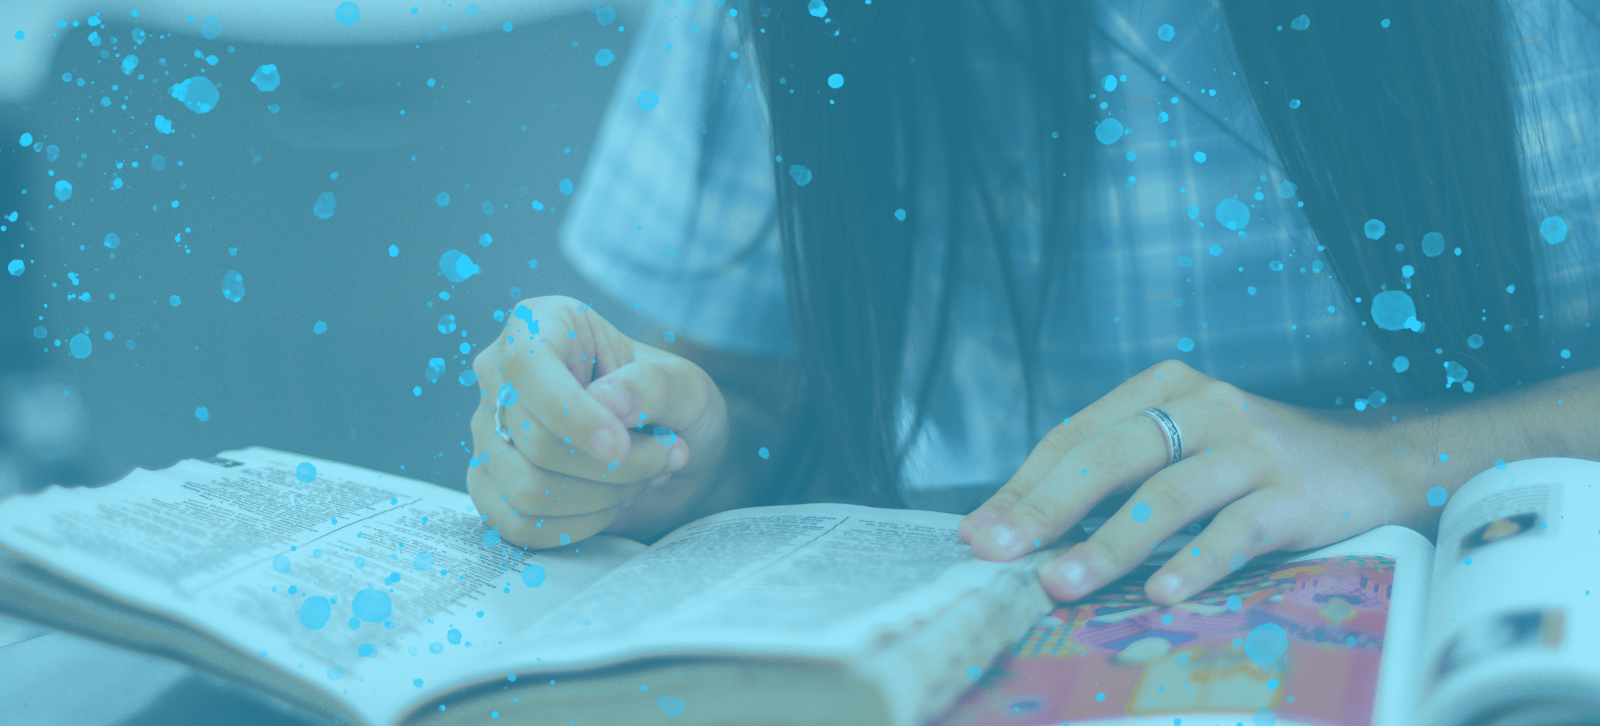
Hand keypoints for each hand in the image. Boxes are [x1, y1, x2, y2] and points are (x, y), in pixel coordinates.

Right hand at [466, 296, 728, 547]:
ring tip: (643, 478)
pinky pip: (519, 524)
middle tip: (665, 456)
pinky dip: (578, 525)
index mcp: (540, 325)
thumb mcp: (684, 385)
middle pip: (534, 441)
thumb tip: (606, 400)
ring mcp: (488, 433)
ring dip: (601, 497)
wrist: (674, 450)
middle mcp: (500, 376)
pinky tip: (612, 504)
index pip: (528, 366)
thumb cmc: (674, 406)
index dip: (571, 415)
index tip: (621, 446)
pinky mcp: (490, 485)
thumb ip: (651, 385)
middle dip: (613, 466)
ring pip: (527, 490)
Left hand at [957, 360, 1416, 604]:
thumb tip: (1023, 531)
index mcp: (1162, 389)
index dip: (1024, 486)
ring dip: (1109, 543)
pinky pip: (1235, 529)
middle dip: (1046, 508)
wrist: (1375, 464)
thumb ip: (1116, 480)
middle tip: (999, 551)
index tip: (979, 533)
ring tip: (1062, 582)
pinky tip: (1161, 592)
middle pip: (1109, 456)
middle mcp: (1204, 406)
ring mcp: (1252, 446)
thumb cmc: (1255, 466)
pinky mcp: (1293, 491)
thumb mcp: (1183, 452)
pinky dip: (1195, 560)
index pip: (1076, 437)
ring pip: (1165, 495)